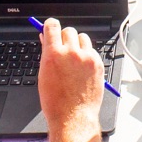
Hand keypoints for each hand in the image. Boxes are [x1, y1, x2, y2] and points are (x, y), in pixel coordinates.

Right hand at [37, 17, 103, 133]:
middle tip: (62, 47)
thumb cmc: (54, 99)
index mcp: (53, 54)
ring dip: (77, 44)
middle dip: (64, 37)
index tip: (51, 27)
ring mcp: (86, 57)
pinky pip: (92, 50)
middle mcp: (71, 53)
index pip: (52, 26)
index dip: (51, 25)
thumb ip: (47, 54)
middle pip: (69, 31)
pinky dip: (87, 54)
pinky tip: (82, 67)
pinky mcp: (97, 63)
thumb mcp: (43, 74)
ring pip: (83, 37)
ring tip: (73, 58)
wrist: (73, 115)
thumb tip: (46, 39)